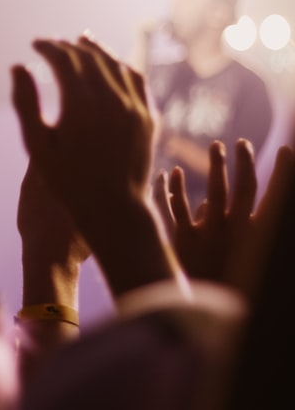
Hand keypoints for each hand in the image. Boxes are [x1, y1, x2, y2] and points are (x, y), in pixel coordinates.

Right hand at [12, 34, 180, 297]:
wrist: (113, 209)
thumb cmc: (68, 181)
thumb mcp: (37, 145)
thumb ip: (26, 103)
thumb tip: (18, 65)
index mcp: (81, 104)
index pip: (64, 59)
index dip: (48, 47)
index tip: (35, 44)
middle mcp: (111, 99)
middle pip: (89, 57)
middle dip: (68, 46)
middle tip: (53, 44)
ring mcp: (134, 107)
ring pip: (115, 63)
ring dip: (95, 50)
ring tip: (81, 43)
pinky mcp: (148, 117)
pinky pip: (136, 79)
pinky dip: (120, 65)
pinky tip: (111, 64)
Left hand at [159, 141, 294, 290]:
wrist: (205, 311)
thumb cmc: (225, 281)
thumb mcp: (239, 255)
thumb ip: (220, 228)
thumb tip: (204, 201)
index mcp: (257, 237)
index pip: (276, 199)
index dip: (284, 174)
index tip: (288, 151)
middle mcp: (237, 233)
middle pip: (244, 189)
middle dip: (245, 163)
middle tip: (242, 143)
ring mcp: (211, 235)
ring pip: (215, 192)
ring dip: (218, 166)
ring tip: (217, 146)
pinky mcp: (185, 241)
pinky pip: (177, 208)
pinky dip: (174, 188)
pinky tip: (172, 172)